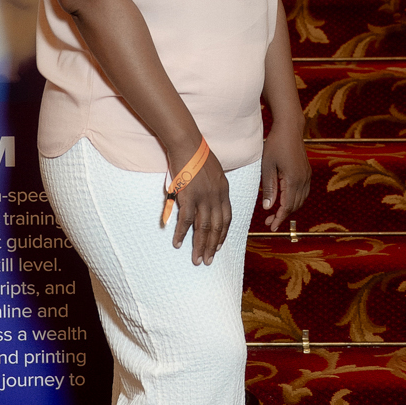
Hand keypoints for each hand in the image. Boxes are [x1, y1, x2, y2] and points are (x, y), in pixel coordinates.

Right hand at [168, 145, 230, 265]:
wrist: (187, 144)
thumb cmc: (197, 154)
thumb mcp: (214, 172)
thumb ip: (213, 187)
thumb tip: (207, 197)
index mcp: (224, 191)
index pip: (227, 218)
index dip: (223, 235)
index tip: (218, 246)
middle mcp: (217, 197)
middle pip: (217, 228)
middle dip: (212, 246)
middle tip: (207, 260)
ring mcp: (203, 198)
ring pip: (204, 228)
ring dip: (200, 246)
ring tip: (197, 260)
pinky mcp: (188, 197)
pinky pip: (186, 221)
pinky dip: (182, 234)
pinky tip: (178, 244)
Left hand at [260, 121, 310, 231]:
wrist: (290, 128)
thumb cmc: (275, 145)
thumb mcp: (267, 166)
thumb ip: (269, 188)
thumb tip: (268, 207)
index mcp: (293, 180)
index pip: (287, 206)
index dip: (279, 218)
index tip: (271, 227)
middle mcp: (303, 180)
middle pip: (295, 206)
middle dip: (282, 216)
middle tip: (269, 222)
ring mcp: (307, 176)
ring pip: (300, 200)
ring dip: (289, 209)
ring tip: (275, 213)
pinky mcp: (306, 172)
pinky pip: (303, 192)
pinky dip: (294, 200)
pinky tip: (284, 200)